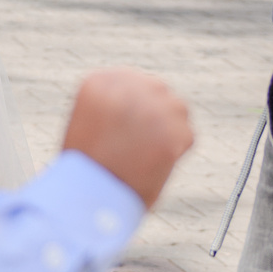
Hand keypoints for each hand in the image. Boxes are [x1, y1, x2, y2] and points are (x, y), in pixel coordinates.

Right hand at [60, 69, 193, 208]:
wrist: (91, 191)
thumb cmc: (86, 163)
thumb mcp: (90, 120)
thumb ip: (115, 104)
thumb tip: (141, 105)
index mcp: (102, 79)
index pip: (131, 81)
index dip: (132, 106)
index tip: (126, 127)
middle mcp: (131, 84)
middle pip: (156, 90)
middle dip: (153, 114)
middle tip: (142, 142)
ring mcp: (157, 105)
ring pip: (177, 110)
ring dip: (167, 129)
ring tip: (145, 154)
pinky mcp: (178, 129)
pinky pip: (186, 136)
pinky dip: (175, 151)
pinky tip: (154, 163)